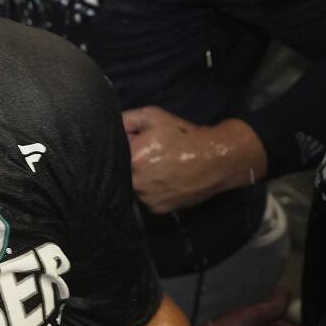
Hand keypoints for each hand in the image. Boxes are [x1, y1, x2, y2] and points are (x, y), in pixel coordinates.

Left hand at [122, 106, 266, 213]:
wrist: (215, 159)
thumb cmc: (183, 135)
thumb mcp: (152, 116)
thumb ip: (125, 119)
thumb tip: (110, 127)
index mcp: (132, 159)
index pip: (113, 151)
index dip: (125, 146)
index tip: (136, 143)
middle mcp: (136, 182)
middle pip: (121, 171)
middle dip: (130, 162)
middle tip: (149, 156)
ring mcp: (146, 198)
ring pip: (133, 186)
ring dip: (139, 178)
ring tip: (158, 168)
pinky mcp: (157, 209)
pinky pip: (146, 198)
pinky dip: (151, 190)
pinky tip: (163, 180)